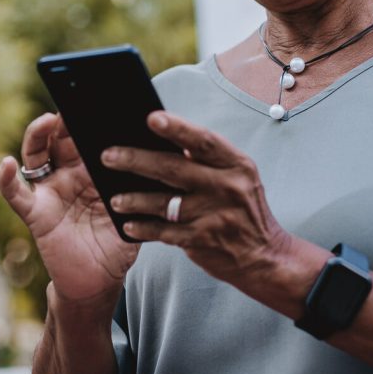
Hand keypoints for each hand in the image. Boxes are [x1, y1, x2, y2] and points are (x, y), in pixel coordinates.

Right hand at [0, 113, 138, 303]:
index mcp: (94, 168)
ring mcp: (51, 191)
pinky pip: (17, 194)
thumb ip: (144, 183)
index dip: (92, 116)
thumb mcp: (138, 206)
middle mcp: (69, 174)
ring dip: (37, 135)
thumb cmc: (120, 239)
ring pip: (36, 155)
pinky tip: (7, 164)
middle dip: (66, 117)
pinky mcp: (36, 213)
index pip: (89, 134)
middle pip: (61, 137)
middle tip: (74, 100)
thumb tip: (169, 153)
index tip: (101, 96)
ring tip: (45, 122)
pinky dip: (7, 179)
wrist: (100, 280)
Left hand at [100, 111, 290, 288]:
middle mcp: (227, 186)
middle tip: (108, 156)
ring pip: (164, 203)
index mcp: (237, 164)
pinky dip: (144, 228)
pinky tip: (128, 225)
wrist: (264, 256)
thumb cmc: (243, 208)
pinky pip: (164, 232)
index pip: (204, 141)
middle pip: (174, 168)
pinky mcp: (202, 240)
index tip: (151, 117)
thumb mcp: (238, 177)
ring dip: (134, 199)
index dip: (178, 128)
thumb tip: (166, 138)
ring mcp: (214, 215)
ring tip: (114, 199)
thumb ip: (208, 160)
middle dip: (136, 160)